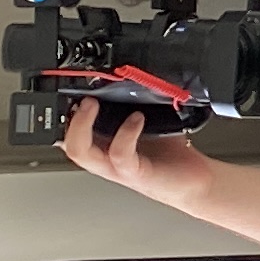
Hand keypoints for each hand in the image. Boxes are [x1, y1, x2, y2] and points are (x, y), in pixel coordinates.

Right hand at [56, 100, 219, 212]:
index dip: (62, 115)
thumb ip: (133, 107)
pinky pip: (120, 155)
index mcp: (105, 146)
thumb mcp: (148, 125)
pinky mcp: (137, 174)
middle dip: (68, 120)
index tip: (70, 92)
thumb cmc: (172, 157)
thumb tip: (127, 77)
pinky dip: (125, 134)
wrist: (197, 183)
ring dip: (82, 126)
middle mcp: (106, 159)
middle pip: (67, 145)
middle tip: (82, 98)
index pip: (69, 133)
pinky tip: (137, 118)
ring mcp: (119, 168)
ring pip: (81, 153)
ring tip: (93, 104)